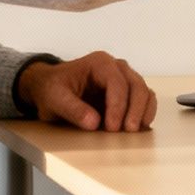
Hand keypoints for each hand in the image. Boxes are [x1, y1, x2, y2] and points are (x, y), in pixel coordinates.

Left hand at [17, 51, 156, 131]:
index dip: (117, 105)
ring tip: (134, 131)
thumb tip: (94, 122)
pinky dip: (145, 112)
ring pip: (144, 91)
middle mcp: (115, 67)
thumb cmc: (52, 89)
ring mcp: (124, 79)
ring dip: (142, 112)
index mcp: (99, 63)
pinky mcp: (127, 93)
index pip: (116, 82)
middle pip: (136, 85)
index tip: (112, 127)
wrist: (50, 88)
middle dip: (134, 109)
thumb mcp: (54, 98)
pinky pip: (145, 99)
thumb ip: (72, 109)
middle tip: (128, 131)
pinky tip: (139, 127)